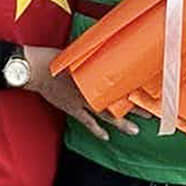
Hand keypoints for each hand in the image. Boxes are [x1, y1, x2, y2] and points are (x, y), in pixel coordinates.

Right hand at [22, 46, 139, 141]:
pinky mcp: (72, 108)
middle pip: (117, 100)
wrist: (35, 68)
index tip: (149, 90)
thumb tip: (109, 49)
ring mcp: (82, 100)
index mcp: (94, 73)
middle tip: (150, 113)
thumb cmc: (55, 57)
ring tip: (135, 130)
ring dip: (121, 122)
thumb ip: (93, 55)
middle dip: (134, 108)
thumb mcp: (78, 52)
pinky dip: (97, 130)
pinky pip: (87, 122)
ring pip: (106, 114)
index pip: (119, 82)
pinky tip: (106, 137)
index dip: (134, 87)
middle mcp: (90, 88)